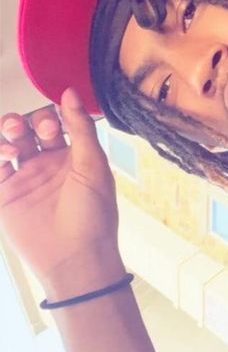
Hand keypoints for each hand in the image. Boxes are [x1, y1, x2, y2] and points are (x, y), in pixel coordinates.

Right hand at [0, 88, 123, 294]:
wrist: (75, 259)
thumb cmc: (93, 214)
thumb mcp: (93, 166)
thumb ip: (80, 128)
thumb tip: (70, 92)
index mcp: (73, 157)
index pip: (58, 124)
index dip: (54, 115)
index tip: (54, 116)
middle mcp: (48, 166)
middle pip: (30, 131)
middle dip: (29, 122)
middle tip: (35, 129)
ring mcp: (26, 180)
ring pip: (10, 144)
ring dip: (9, 132)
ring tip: (13, 135)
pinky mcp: (7, 196)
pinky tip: (6, 155)